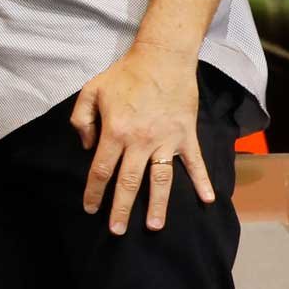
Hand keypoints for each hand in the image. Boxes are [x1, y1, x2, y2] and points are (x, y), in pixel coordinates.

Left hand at [72, 44, 214, 232]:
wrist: (162, 58)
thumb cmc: (124, 74)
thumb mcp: (91, 91)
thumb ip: (81, 120)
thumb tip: (87, 147)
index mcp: (115, 132)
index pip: (101, 170)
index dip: (94, 192)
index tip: (90, 209)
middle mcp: (141, 141)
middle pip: (129, 183)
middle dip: (121, 209)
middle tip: (116, 231)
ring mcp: (166, 140)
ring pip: (161, 180)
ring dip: (157, 205)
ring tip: (154, 226)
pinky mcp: (186, 135)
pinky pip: (195, 162)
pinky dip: (202, 181)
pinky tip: (208, 200)